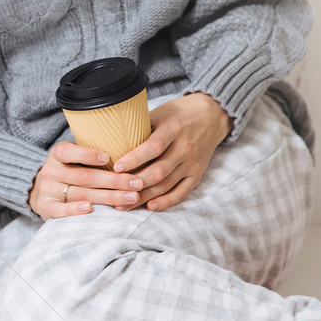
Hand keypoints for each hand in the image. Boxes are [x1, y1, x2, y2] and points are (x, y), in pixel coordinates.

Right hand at [29, 142, 144, 220]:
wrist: (41, 189)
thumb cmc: (69, 169)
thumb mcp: (74, 156)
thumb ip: (93, 154)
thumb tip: (132, 152)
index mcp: (58, 154)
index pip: (70, 152)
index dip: (88, 155)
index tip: (109, 158)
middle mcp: (51, 171)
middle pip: (84, 177)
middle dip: (114, 180)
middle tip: (137, 183)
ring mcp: (48, 190)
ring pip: (80, 194)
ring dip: (108, 197)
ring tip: (131, 197)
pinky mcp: (46, 207)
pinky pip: (60, 210)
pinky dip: (74, 210)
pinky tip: (90, 208)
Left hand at [113, 93, 230, 212]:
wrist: (212, 115)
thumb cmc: (176, 114)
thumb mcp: (158, 113)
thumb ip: (139, 128)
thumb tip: (109, 141)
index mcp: (174, 128)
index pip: (154, 147)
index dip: (135, 159)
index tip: (117, 168)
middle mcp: (185, 147)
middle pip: (159, 171)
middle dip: (135, 184)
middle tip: (113, 192)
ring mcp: (192, 163)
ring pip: (167, 185)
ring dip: (144, 197)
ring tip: (123, 205)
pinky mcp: (197, 174)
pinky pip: (182, 192)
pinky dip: (167, 201)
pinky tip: (150, 206)